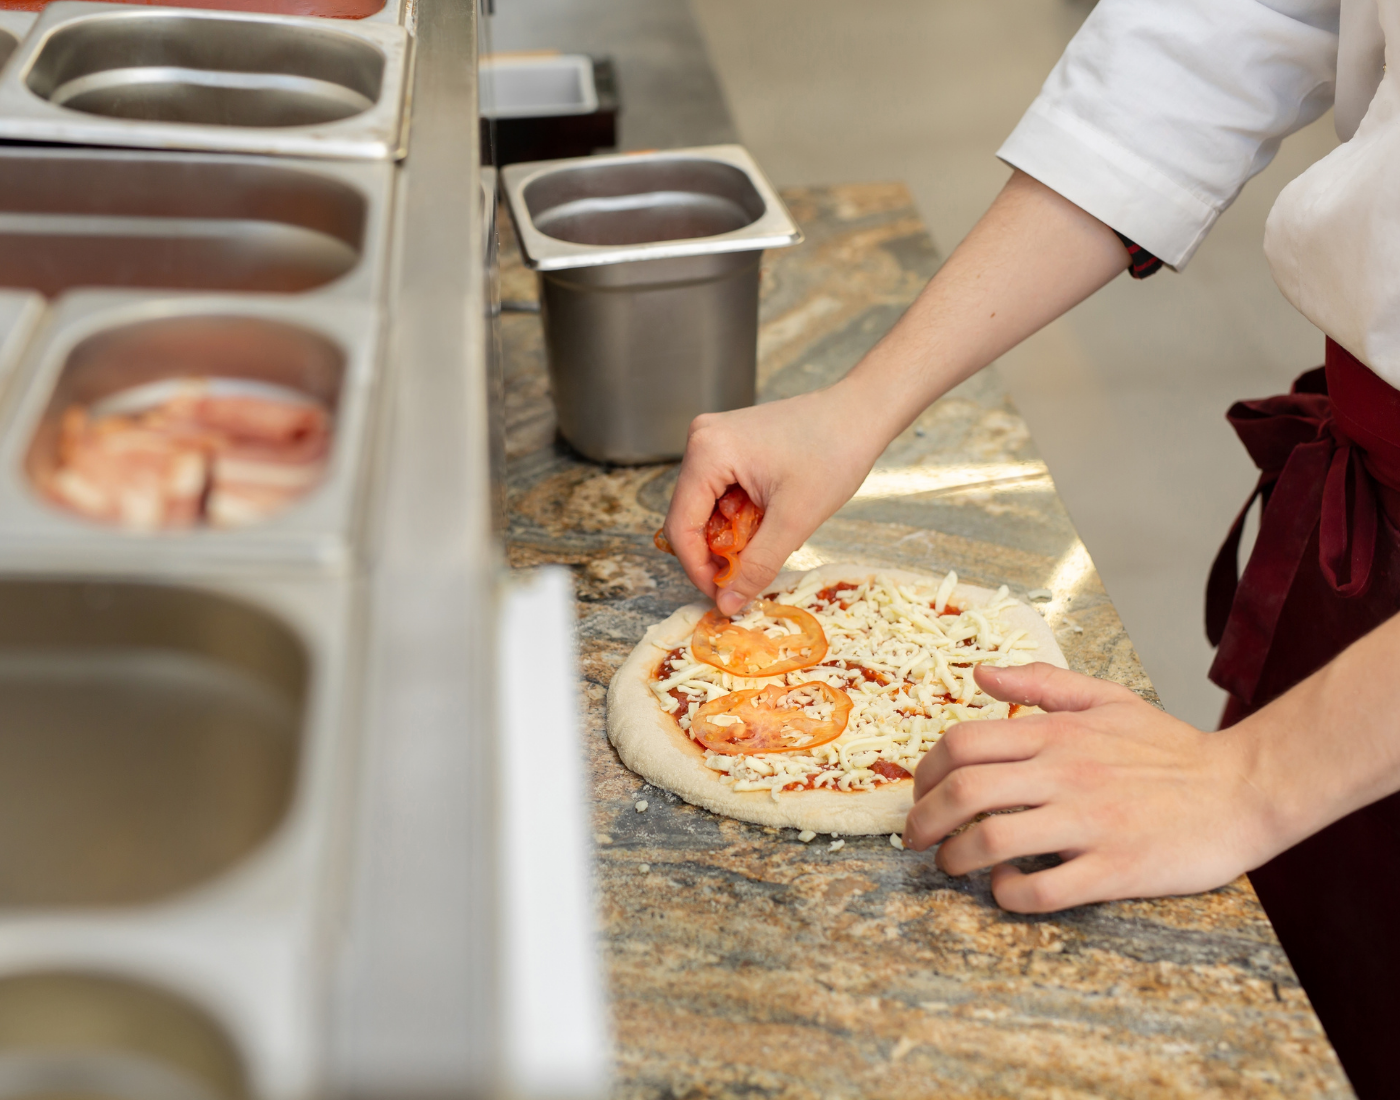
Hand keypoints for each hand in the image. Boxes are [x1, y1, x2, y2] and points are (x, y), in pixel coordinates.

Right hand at [661, 384, 884, 613]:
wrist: (860, 414)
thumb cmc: (834, 454)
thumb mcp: (794, 520)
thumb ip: (757, 566)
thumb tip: (728, 604)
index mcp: (708, 451)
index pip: (680, 526)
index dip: (698, 569)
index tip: (724, 596)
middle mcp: (701, 440)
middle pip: (688, 517)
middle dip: (714, 555)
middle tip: (744, 580)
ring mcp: (714, 440)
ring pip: (704, 508)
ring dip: (728, 538)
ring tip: (762, 550)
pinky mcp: (729, 445)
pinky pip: (719, 493)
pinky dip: (736, 518)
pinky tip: (765, 524)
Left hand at [902, 663, 1278, 912]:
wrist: (1244, 789)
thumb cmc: (1172, 748)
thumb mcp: (1107, 699)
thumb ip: (1041, 683)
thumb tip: (980, 673)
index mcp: (1057, 733)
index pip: (962, 743)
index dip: (925, 771)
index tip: (920, 791)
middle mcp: (1064, 774)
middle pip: (964, 792)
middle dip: (922, 819)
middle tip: (914, 838)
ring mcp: (1088, 823)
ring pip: (992, 840)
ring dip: (955, 859)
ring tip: (951, 866)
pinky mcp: (1114, 868)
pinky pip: (1043, 888)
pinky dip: (1009, 894)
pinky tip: (1005, 889)